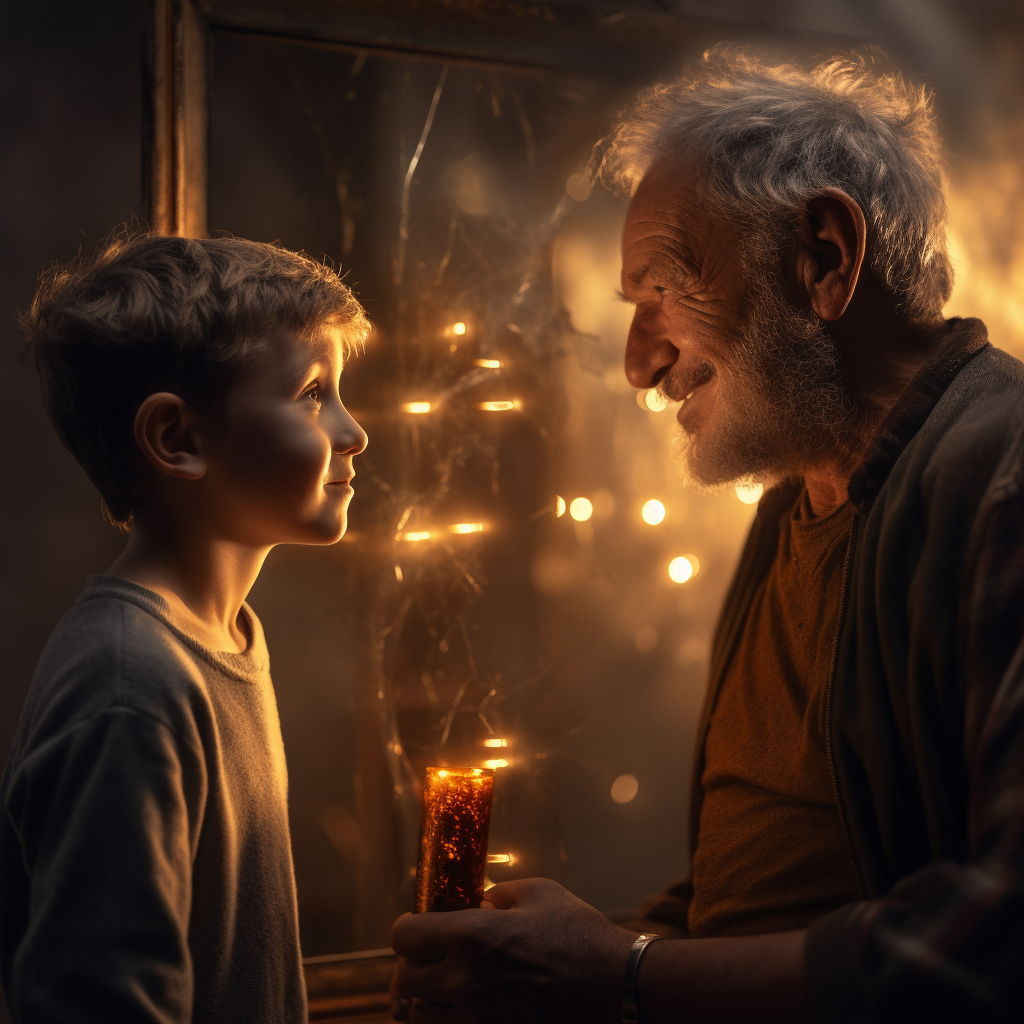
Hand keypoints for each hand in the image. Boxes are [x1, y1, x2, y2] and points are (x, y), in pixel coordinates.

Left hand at [389, 877, 636, 1023]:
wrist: (621, 991)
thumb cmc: (582, 937)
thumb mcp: (540, 894)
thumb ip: (498, 895)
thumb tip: (475, 906)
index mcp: (471, 937)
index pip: (404, 936)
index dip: (409, 929)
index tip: (419, 928)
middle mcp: (464, 983)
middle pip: (405, 981)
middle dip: (415, 966)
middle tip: (434, 960)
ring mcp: (477, 1022)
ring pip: (421, 1018)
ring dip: (429, 1003)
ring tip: (446, 991)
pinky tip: (465, 1012)